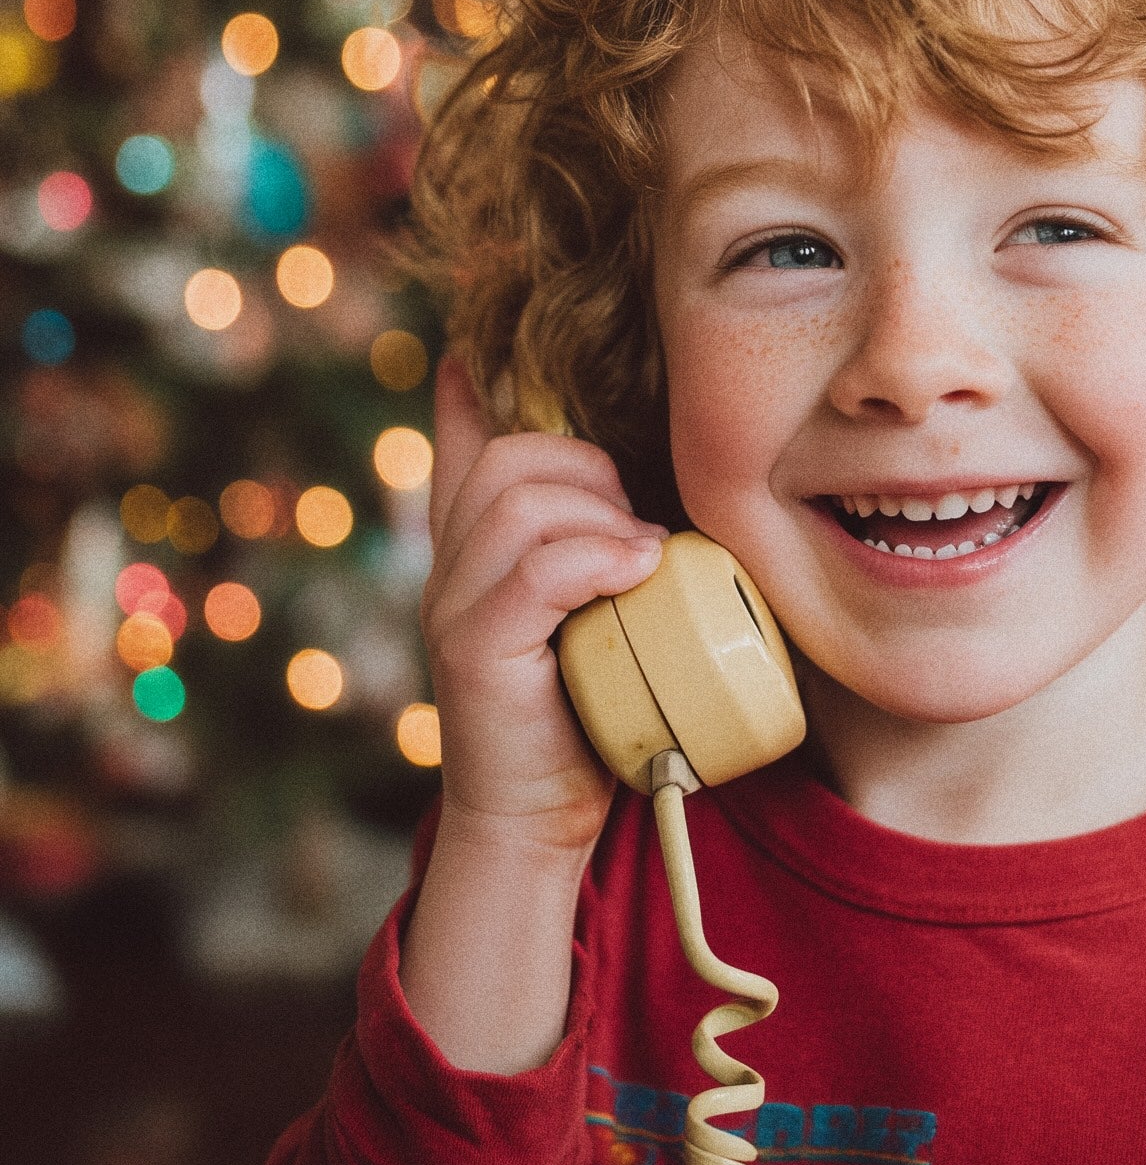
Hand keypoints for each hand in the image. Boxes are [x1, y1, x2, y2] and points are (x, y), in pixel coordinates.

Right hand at [419, 356, 664, 857]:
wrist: (543, 817)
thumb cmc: (594, 710)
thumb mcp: (609, 611)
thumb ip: (618, 552)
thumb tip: (671, 501)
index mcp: (482, 547)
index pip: (463, 444)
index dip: (471, 391)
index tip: (478, 346)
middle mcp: (454, 564)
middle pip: (510, 455)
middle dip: (588, 470)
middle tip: (636, 531)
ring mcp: (455, 604)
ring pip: (519, 500)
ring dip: (600, 518)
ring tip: (640, 563)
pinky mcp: (472, 650)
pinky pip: (532, 570)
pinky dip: (595, 561)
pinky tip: (633, 575)